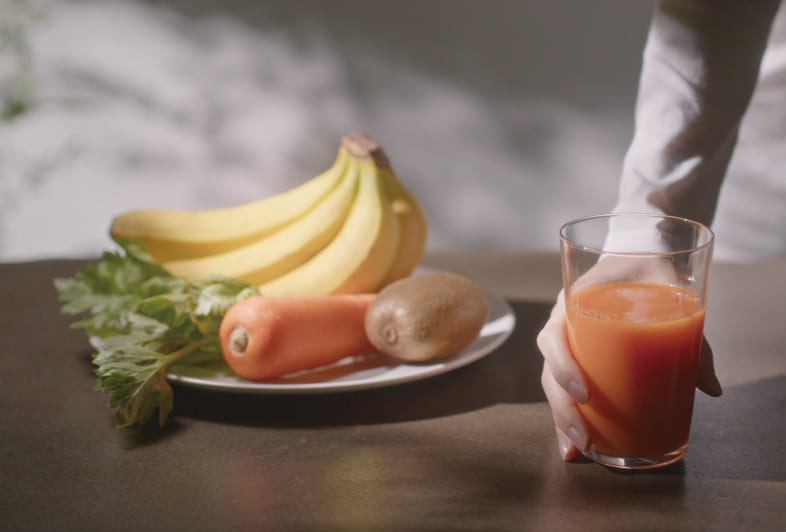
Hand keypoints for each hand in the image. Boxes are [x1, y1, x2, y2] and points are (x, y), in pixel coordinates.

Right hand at [537, 281, 722, 460]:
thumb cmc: (647, 268)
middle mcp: (563, 326)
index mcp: (573, 302)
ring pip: (553, 385)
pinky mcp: (579, 361)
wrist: (637, 259)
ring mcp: (569, 344)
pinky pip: (565, 389)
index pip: (553, 335)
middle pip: (548, 369)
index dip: (563, 365)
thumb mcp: (669, 286)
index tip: (584, 392)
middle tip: (584, 437)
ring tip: (578, 449)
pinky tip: (573, 447)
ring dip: (562, 419)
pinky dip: (567, 418)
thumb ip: (690, 332)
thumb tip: (710, 388)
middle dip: (562, 408)